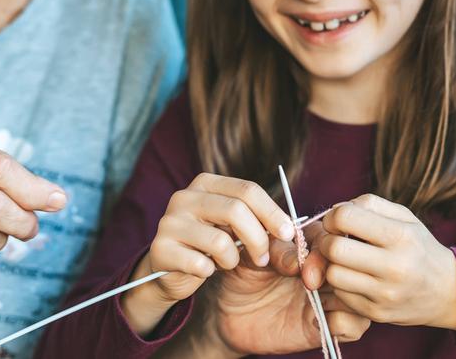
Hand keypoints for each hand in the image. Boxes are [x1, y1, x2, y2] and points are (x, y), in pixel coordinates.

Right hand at [121, 174, 295, 335]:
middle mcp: (184, 196)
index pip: (247, 189)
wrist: (171, 269)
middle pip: (236, 210)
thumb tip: (294, 236)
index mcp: (206, 184)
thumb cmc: (210, 246)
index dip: (272, 212)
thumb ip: (262, 227)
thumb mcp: (236, 230)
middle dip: (259, 239)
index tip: (289, 233)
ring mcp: (169, 221)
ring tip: (226, 262)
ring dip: (232, 260)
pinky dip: (209, 271)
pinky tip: (203, 270)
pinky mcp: (160, 248)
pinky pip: (200, 264)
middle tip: (264, 258)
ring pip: (220, 241)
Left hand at [204, 229, 370, 355]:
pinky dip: (344, 321)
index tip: (300, 261)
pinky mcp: (327, 326)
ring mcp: (329, 298)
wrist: (227, 312)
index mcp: (312, 245)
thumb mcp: (251, 255)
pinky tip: (319, 320)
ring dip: (343, 296)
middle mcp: (326, 270)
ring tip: (313, 297)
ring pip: (361, 294)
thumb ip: (274, 251)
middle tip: (307, 281)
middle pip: (354, 265)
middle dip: (335, 272)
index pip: (336, 238)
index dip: (324, 247)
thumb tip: (298, 262)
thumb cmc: (241, 275)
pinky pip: (354, 325)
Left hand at [315, 194, 455, 330]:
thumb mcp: (404, 218)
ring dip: (332, 265)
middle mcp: (395, 266)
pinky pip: (340, 295)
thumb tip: (334, 210)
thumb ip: (368, 204)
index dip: (332, 217)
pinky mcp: (377, 313)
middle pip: (334, 248)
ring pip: (333, 275)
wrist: (448, 292)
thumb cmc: (418, 247)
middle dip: (326, 241)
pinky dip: (341, 285)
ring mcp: (386, 293)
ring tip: (344, 261)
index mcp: (401, 236)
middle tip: (334, 242)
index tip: (337, 223)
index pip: (345, 217)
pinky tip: (354, 279)